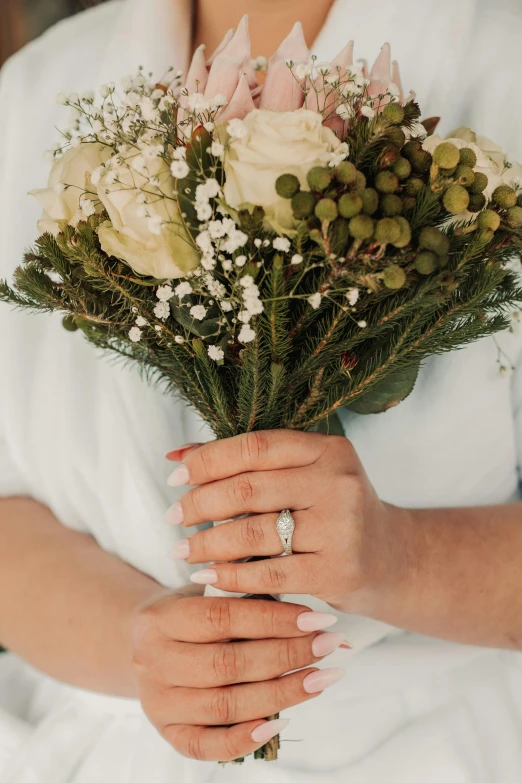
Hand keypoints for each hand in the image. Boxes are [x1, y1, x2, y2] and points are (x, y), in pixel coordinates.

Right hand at [131, 592, 346, 760]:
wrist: (141, 643)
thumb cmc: (189, 613)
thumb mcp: (207, 592)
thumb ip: (247, 597)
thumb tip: (312, 615)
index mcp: (161, 619)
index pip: (223, 618)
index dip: (273, 619)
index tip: (316, 619)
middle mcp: (153, 661)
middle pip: (227, 664)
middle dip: (286, 655)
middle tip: (327, 645)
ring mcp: (158, 702)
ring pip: (225, 706)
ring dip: (281, 695)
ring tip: (320, 679)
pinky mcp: (167, 732)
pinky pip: (208, 746)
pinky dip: (246, 738)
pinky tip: (282, 722)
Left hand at [166, 431, 411, 614]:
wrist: (389, 559)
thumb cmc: (331, 511)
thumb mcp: (303, 475)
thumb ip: (248, 463)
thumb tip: (176, 454)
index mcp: (328, 449)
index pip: (255, 445)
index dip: (208, 460)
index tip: (176, 476)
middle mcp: (339, 482)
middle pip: (249, 488)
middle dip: (199, 503)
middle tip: (173, 517)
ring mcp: (341, 528)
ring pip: (253, 534)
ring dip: (207, 543)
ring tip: (182, 549)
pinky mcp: (338, 572)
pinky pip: (268, 575)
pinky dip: (230, 577)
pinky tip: (208, 575)